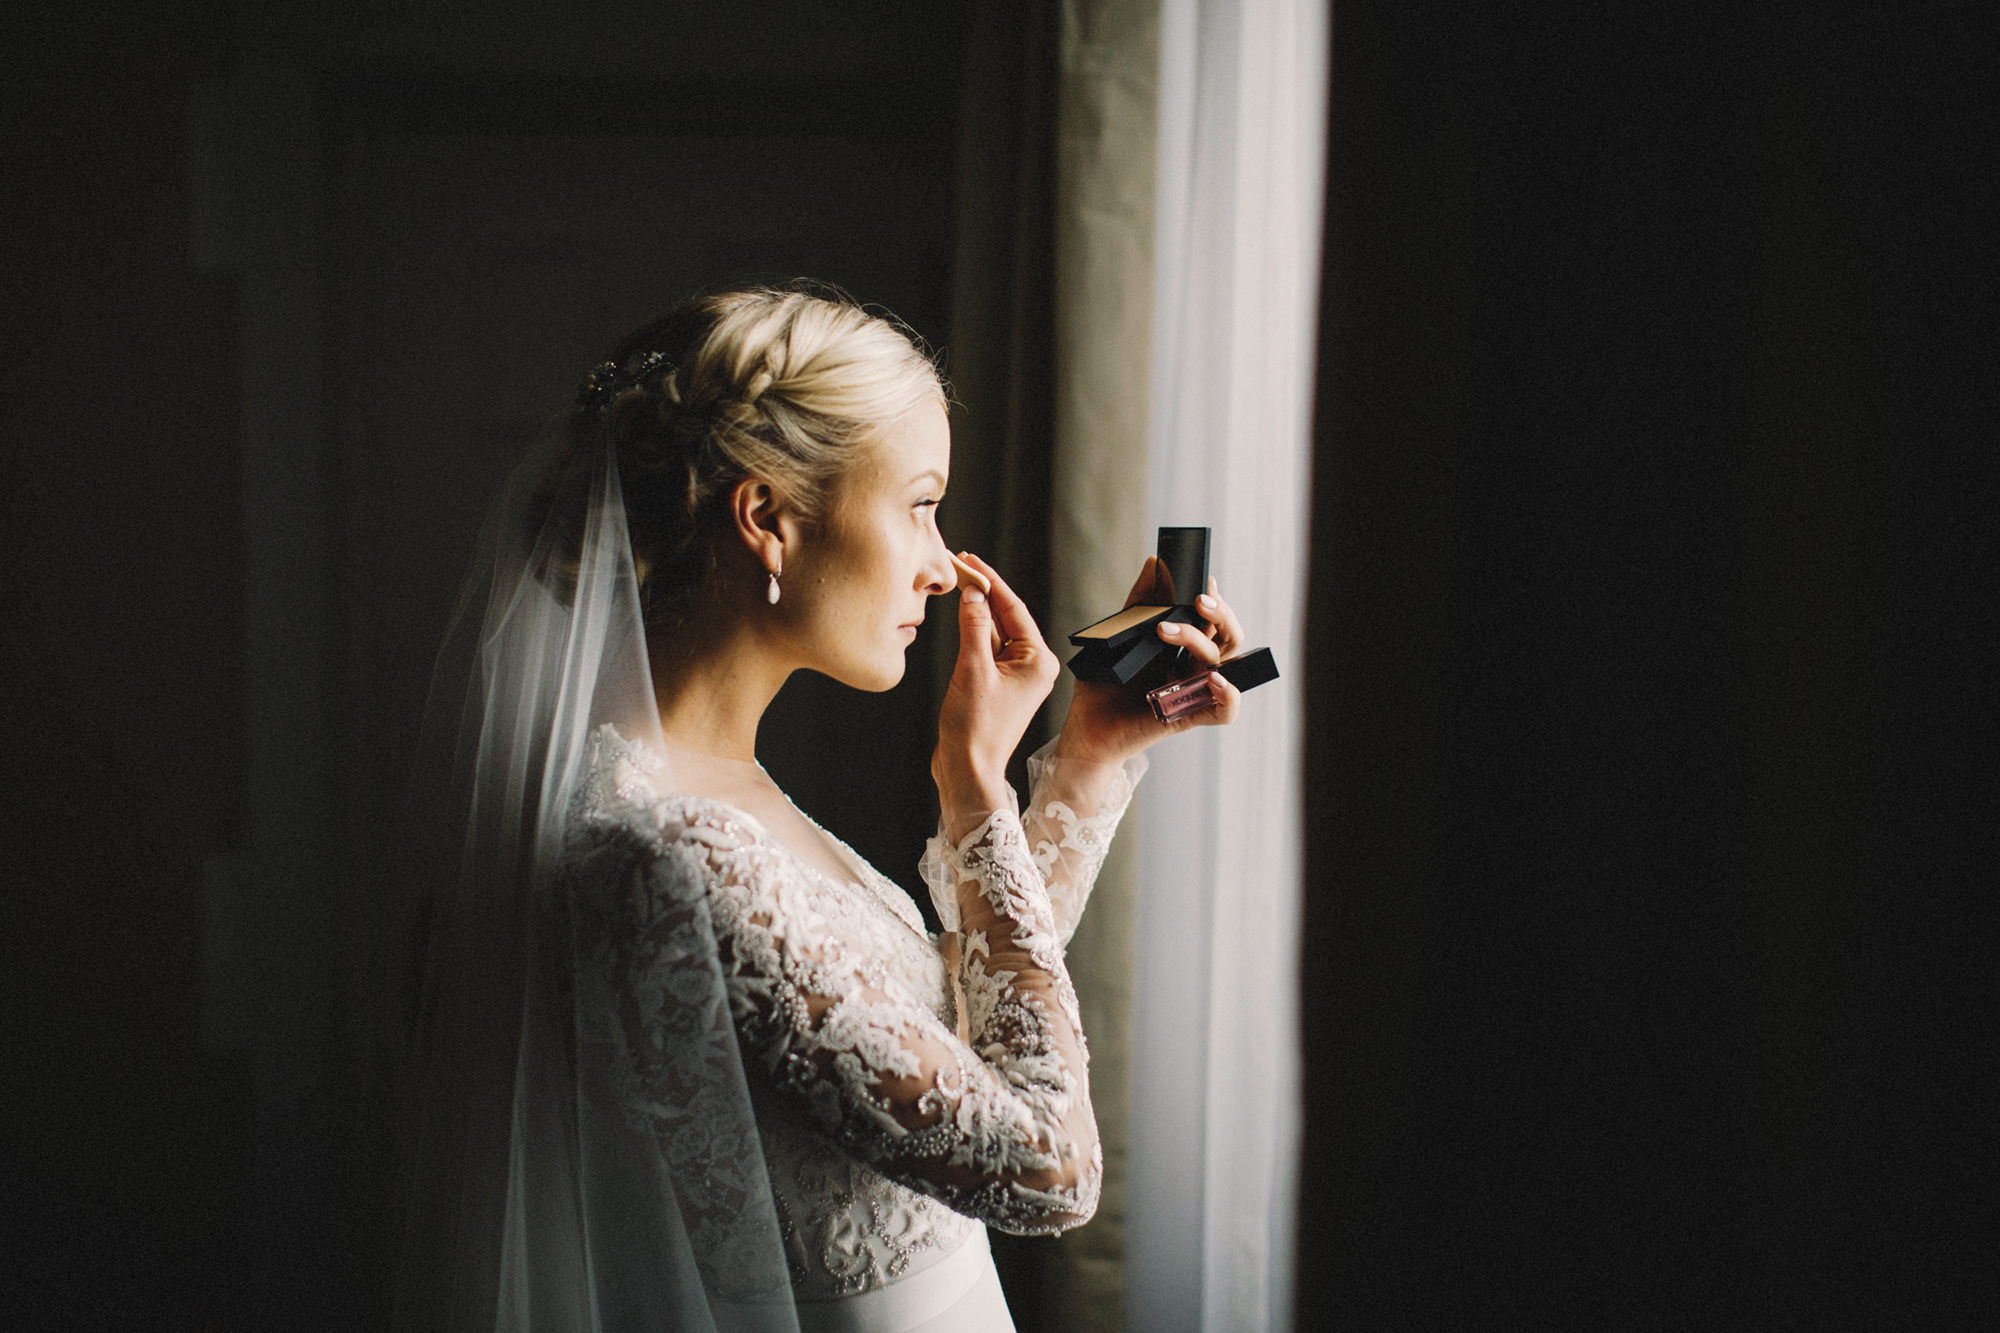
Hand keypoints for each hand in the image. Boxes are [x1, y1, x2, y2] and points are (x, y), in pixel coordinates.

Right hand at [933, 552, 1059, 823]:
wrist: (967, 770)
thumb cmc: (975, 727)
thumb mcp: (972, 668)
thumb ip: (974, 625)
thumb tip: (972, 592)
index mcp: (1039, 661)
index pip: (1014, 608)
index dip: (989, 580)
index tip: (969, 558)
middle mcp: (1034, 666)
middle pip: (1006, 617)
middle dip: (983, 590)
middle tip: (959, 562)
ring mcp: (1017, 677)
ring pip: (995, 632)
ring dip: (976, 610)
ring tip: (956, 581)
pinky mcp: (999, 686)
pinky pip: (987, 650)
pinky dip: (973, 632)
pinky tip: (960, 613)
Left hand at [1055, 557, 1248, 765]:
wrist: (1086, 727)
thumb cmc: (1103, 684)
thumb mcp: (1118, 636)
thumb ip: (1139, 603)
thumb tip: (1155, 562)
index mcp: (1183, 647)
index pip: (1212, 619)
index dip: (1215, 599)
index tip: (1204, 578)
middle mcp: (1193, 667)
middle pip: (1228, 636)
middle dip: (1220, 613)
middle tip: (1197, 599)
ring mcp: (1193, 691)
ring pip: (1224, 663)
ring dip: (1201, 641)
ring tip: (1166, 629)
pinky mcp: (1188, 717)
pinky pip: (1225, 710)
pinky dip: (1228, 694)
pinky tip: (1212, 679)